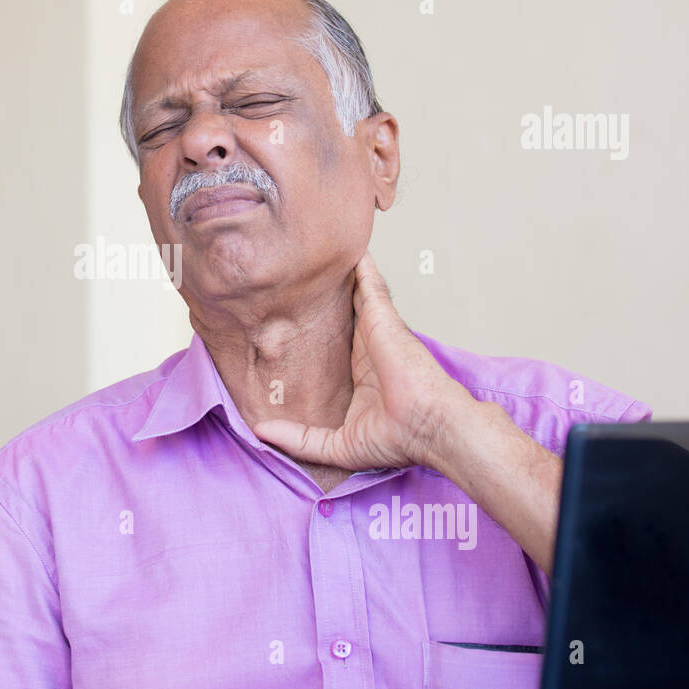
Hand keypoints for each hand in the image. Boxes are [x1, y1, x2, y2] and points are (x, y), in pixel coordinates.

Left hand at [252, 251, 473, 471]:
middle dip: (318, 296)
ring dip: (337, 274)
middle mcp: (365, 346)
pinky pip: (369, 283)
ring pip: (353, 293)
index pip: (330, 342)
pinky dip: (360, 264)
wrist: (427, 426)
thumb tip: (260, 431)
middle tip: (293, 275)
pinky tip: (345, 244)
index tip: (286, 321)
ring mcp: (375, 329)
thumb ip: (298, 438)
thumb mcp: (335, 444)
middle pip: (338, 312)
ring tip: (313, 250)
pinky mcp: (383, 317)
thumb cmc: (395, 437)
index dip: (311, 331)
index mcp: (356, 370)